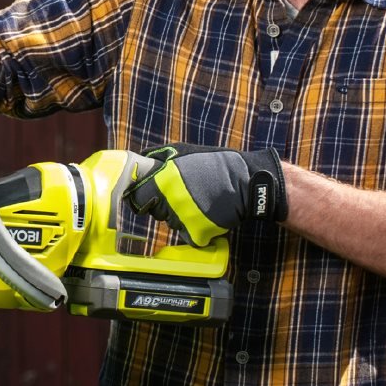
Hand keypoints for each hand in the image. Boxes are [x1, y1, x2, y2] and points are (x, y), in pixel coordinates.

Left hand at [122, 143, 285, 245]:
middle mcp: (170, 200)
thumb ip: (157, 157)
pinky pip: (188, 235)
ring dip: (181, 216)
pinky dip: (196, 229)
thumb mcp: (183, 150)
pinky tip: (207, 214)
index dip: (143, 196)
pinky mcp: (197, 233)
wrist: (248, 182)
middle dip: (164, 205)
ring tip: (199, 201)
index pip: (137, 197)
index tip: (149, 196)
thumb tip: (138, 160)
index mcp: (163, 179)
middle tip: (185, 194)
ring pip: (171, 223)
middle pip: (155, 211)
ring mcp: (183, 218)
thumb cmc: (216, 164)